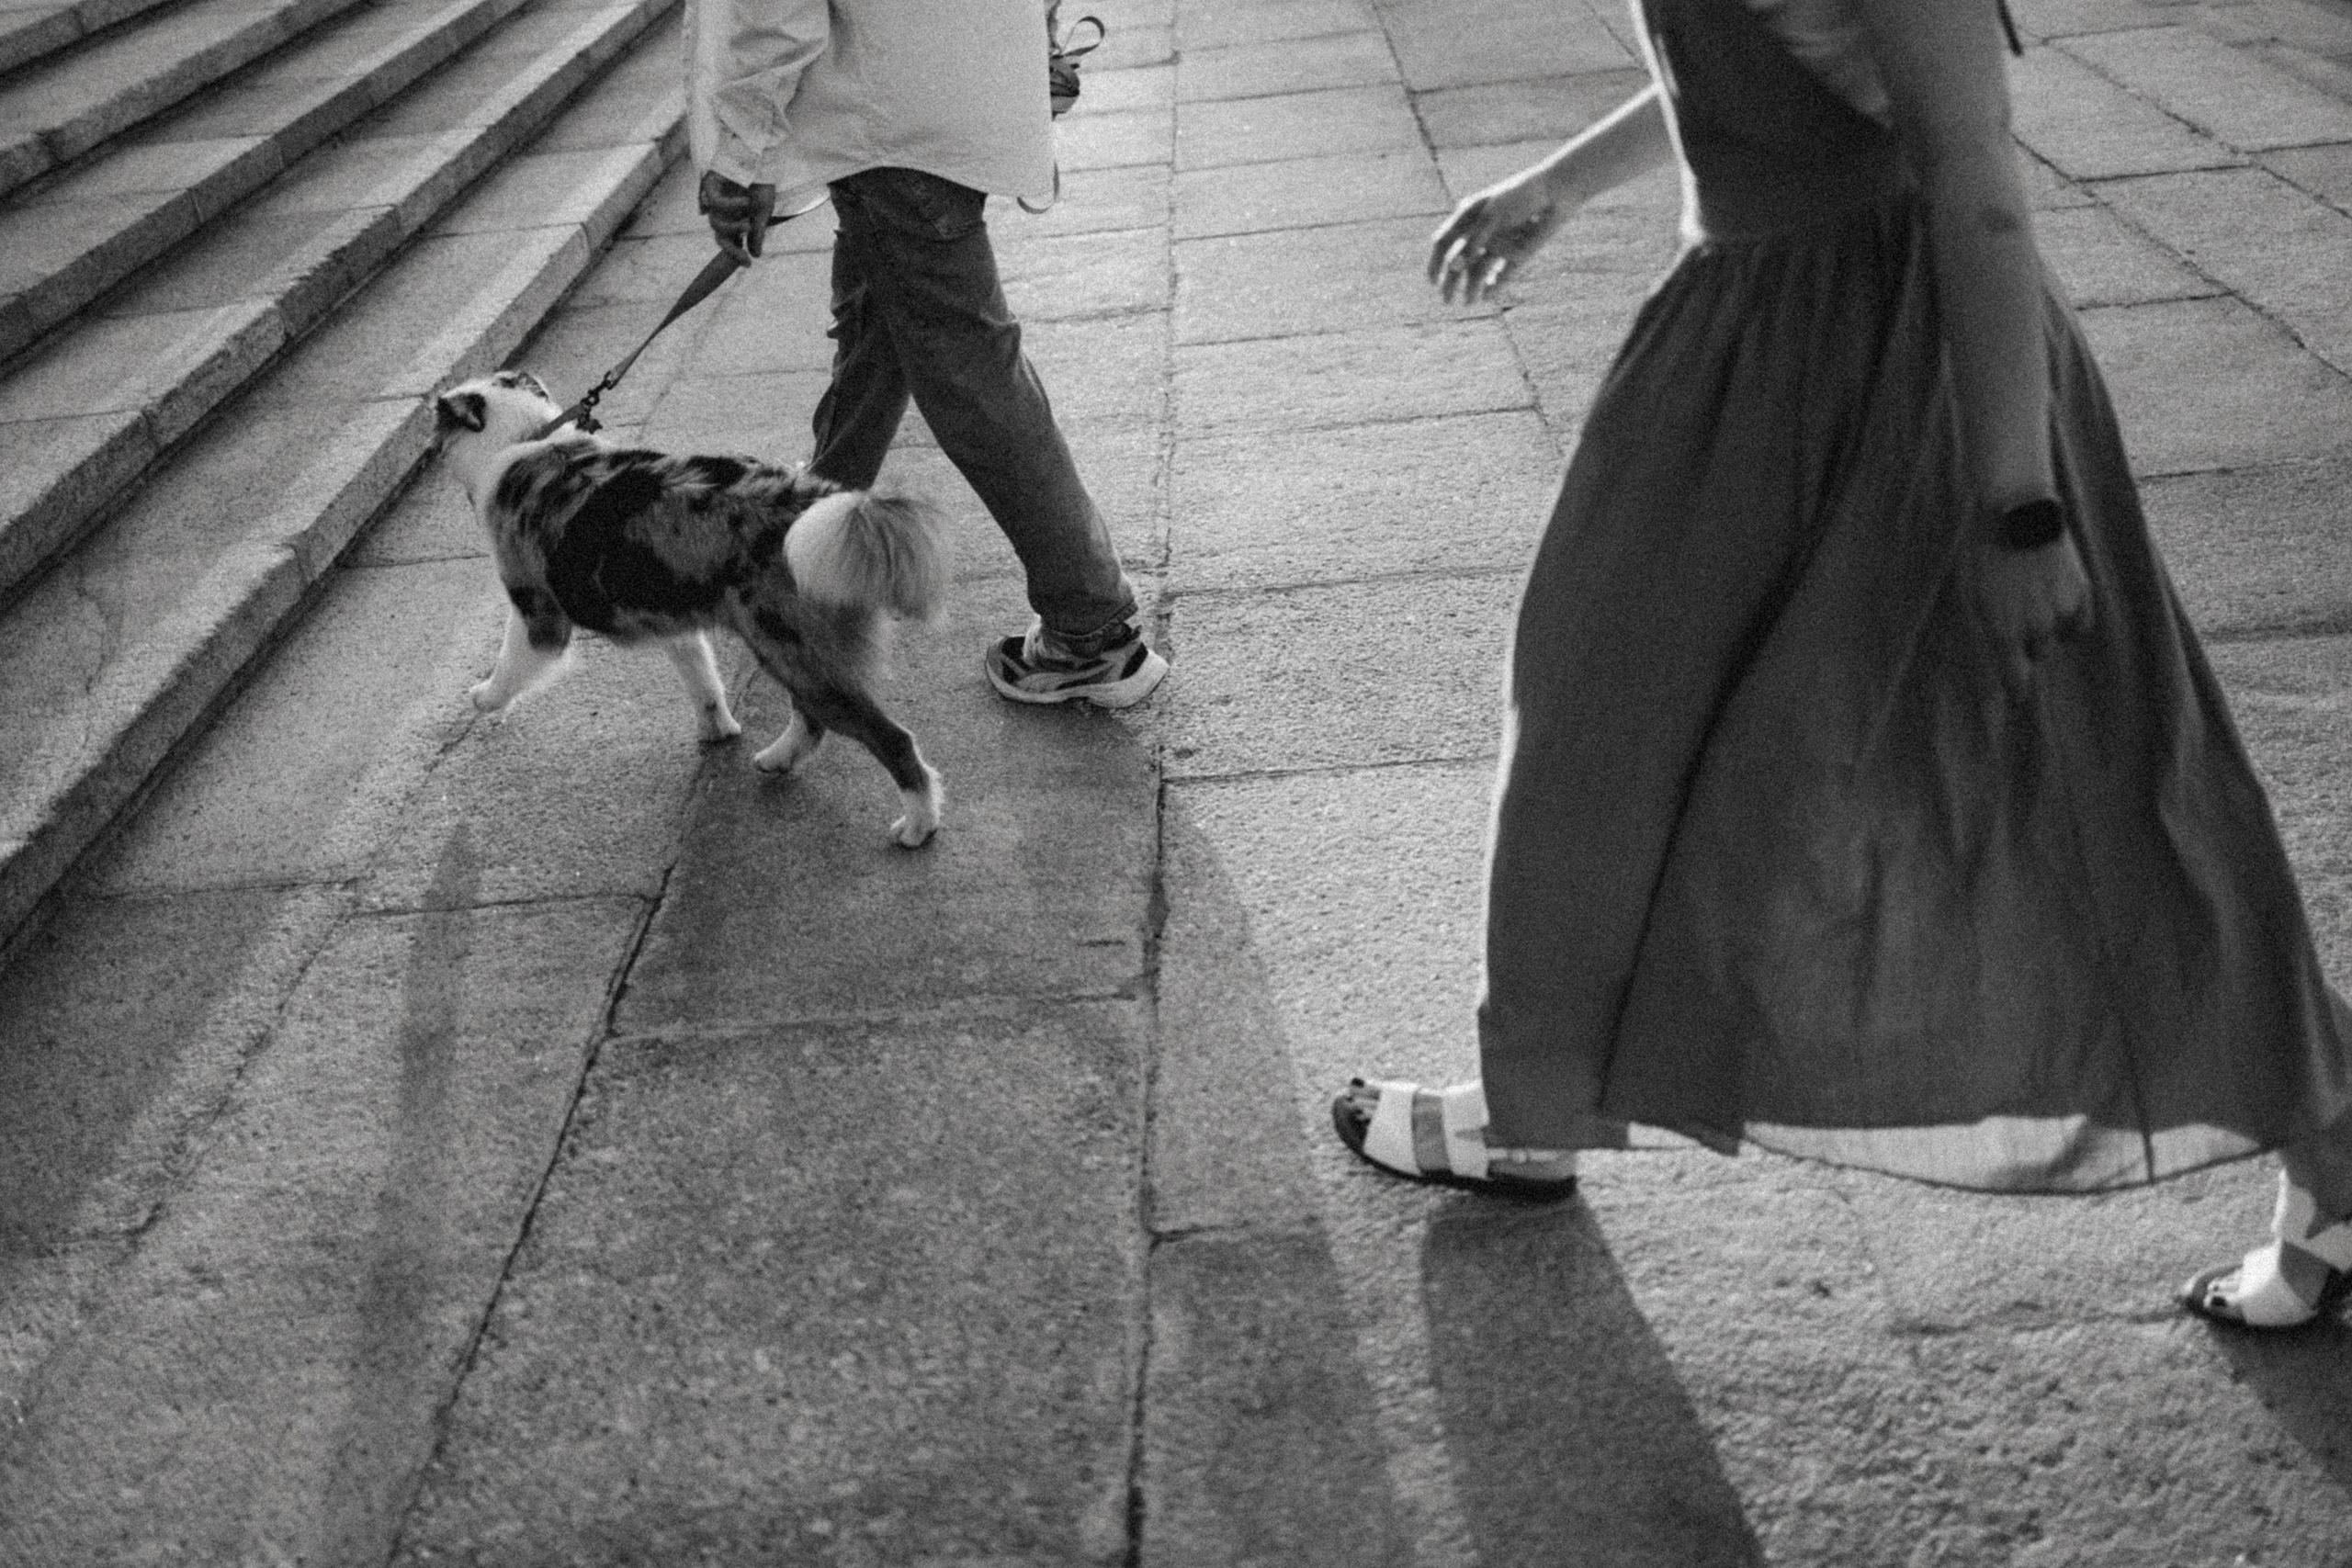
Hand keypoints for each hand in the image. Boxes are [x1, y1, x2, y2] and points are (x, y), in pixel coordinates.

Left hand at [699, 169, 776, 262]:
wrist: (760, 155)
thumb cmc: (762, 181)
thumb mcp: (763, 210)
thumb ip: (757, 233)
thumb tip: (755, 255)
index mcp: (734, 218)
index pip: (730, 242)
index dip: (735, 256)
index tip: (749, 265)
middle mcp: (722, 211)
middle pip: (720, 237)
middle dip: (732, 250)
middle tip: (746, 259)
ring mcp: (714, 199)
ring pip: (715, 224)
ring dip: (733, 228)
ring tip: (749, 223)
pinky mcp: (709, 185)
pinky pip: (715, 203)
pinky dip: (730, 205)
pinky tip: (745, 201)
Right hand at [1428, 163, 1571, 304]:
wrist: (1555, 195)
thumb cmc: (1520, 199)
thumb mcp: (1491, 218)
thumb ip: (1471, 241)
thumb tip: (1451, 267)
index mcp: (1468, 217)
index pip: (1443, 242)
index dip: (1435, 262)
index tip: (1432, 281)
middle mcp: (1480, 233)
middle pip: (1459, 262)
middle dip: (1451, 281)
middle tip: (1447, 301)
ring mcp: (1498, 245)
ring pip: (1479, 271)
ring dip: (1472, 286)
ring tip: (1469, 302)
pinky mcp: (1517, 256)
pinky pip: (1501, 276)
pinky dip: (1493, 286)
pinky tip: (1487, 295)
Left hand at [1977, 531, 2091, 694]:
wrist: (2016, 514)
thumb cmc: (1985, 555)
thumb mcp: (1975, 597)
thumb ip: (1991, 630)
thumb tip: (2005, 657)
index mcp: (2003, 633)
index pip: (2018, 682)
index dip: (2017, 688)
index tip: (2017, 690)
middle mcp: (2034, 629)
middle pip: (2037, 655)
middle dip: (2028, 642)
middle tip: (2018, 612)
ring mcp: (2061, 612)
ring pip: (2057, 638)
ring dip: (2048, 627)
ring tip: (2033, 595)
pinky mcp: (2082, 594)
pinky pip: (2079, 626)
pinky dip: (2071, 618)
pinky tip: (2056, 597)